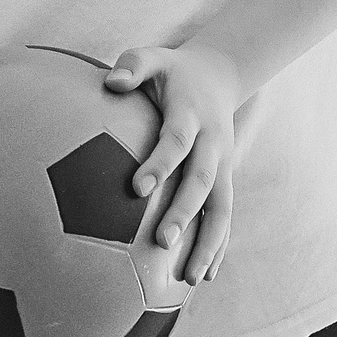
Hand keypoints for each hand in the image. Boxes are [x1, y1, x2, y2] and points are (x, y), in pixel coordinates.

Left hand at [105, 42, 240, 284]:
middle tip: (163, 242)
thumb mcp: (154, 57)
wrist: (220, 74)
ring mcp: (223, 165)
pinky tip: (203, 278)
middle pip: (203, 181)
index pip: (176, 141)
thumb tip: (111, 83)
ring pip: (222, 208)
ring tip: (191, 280)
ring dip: (209, 244)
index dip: (160, 164)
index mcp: (191, 114)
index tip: (136, 189)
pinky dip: (218, 247)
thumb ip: (132, 66)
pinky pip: (224, 217)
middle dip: (185, 213)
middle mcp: (213, 143)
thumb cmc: (172, 70)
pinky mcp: (226, 180)